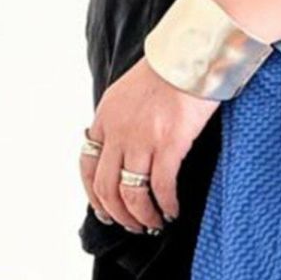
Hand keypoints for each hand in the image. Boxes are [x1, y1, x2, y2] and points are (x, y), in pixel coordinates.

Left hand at [80, 54, 219, 232]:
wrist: (193, 54)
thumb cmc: (168, 70)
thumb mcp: (129, 92)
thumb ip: (121, 120)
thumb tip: (123, 150)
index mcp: (105, 117)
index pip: (87, 165)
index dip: (94, 194)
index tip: (105, 210)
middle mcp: (118, 131)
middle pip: (106, 186)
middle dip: (118, 213)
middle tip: (132, 225)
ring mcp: (142, 138)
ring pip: (131, 193)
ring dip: (141, 215)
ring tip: (153, 223)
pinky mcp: (169, 143)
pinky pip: (162, 186)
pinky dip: (166, 204)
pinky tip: (173, 211)